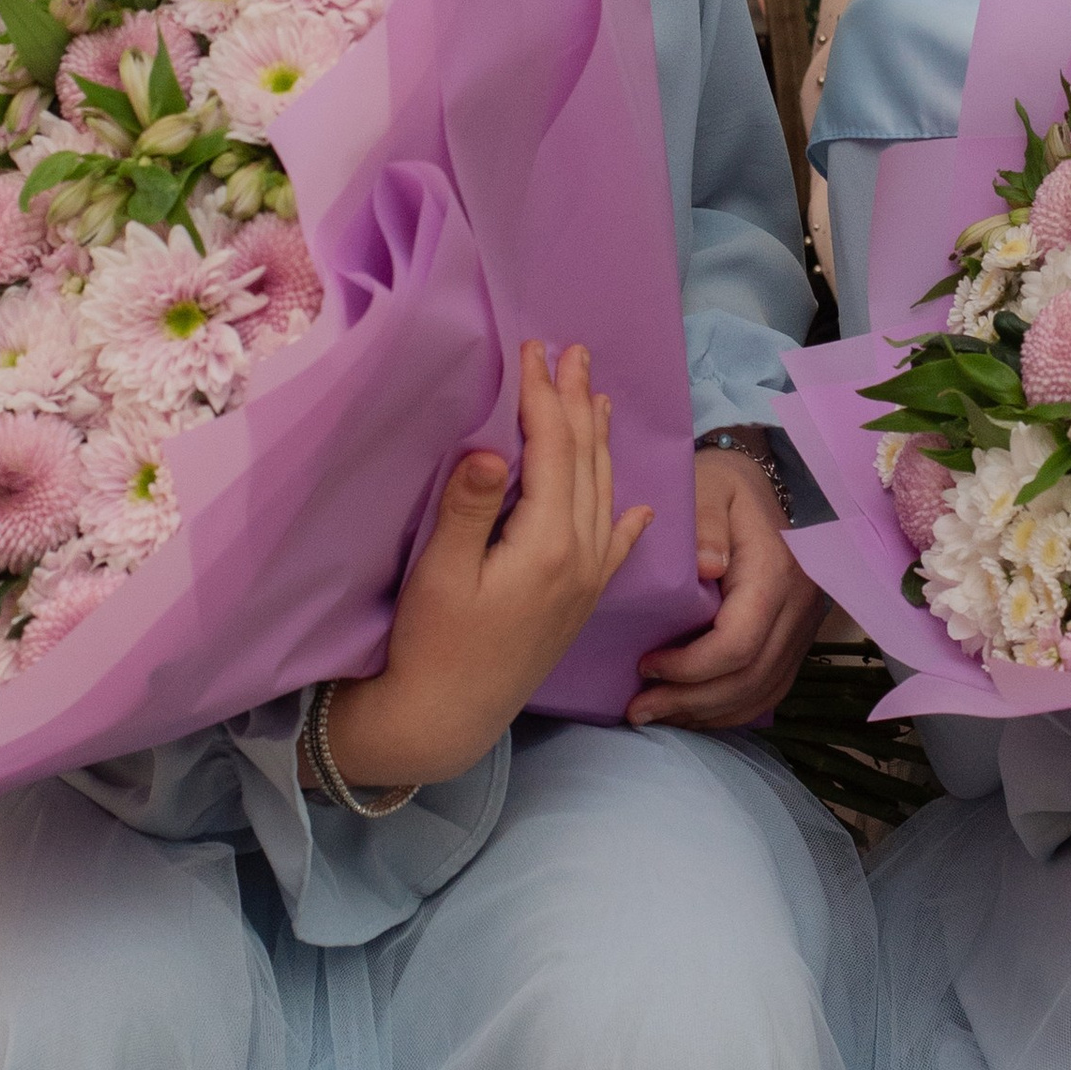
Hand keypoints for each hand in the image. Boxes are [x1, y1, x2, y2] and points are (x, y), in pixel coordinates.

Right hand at [330, 342, 650, 786]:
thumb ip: (468, 509)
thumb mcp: (439, 575)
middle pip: (586, 462)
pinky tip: (639, 506)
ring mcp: (586, 581)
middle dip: (579, 403)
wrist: (446, 719)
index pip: (553, 450)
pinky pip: (614, 548)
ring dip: (600, 442)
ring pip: (603, 493)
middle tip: (575, 352)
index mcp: (547, 543)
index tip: (533, 350)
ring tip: (599, 397)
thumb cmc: (431, 646)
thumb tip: (490, 449)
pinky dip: (626, 518)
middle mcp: (580, 557)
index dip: (543, 396)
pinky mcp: (580, 603)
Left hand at [628, 445, 821, 729]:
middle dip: (690, 701)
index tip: (645, 665)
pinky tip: (691, 711)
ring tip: (656, 715)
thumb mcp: (707, 488)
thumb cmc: (723, 486)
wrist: (762, 486)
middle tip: (637, 709)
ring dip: (707, 713)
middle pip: (749, 678)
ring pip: (760, 691)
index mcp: (775, 572)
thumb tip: (707, 565)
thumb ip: (704, 522)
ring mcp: (803, 626)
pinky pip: (769, 689)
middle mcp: (799, 605)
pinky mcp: (796, 638)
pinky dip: (730, 709)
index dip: (690, 667)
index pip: (738, 643)